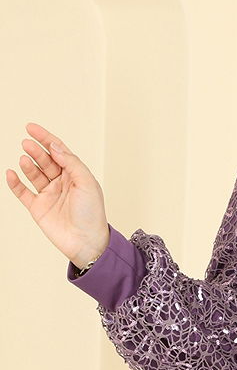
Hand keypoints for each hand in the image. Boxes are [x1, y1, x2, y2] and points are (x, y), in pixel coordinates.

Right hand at [5, 123, 109, 267]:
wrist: (86, 242)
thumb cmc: (92, 214)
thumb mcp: (86, 182)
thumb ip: (71, 162)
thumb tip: (55, 146)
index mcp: (75, 175)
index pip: (58, 151)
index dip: (45, 138)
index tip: (31, 128)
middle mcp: (61, 183)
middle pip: (45, 160)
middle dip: (36, 150)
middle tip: (28, 143)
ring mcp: (48, 195)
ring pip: (34, 174)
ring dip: (28, 165)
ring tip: (25, 159)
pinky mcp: (38, 208)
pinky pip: (23, 192)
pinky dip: (15, 183)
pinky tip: (11, 173)